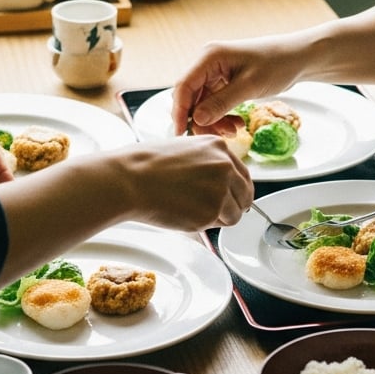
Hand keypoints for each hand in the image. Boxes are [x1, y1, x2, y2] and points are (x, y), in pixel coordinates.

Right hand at [112, 135, 253, 230]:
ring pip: (234, 215)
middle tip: (217, 212)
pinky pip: (216, 225)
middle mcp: (225, 167)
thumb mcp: (184, 149)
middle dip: (233, 206)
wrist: (129, 179)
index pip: (242, 174)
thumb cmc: (146, 165)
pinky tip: (183, 213)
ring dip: (218, 218)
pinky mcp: (211, 212)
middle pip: (245, 196)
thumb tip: (217, 182)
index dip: (237, 190)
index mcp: (219, 147)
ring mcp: (220, 189)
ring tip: (191, 210)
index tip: (234, 198)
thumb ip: (206, 163)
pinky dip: (203, 224)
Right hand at [169, 37, 305, 134]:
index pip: (184, 86)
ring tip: (234, 131)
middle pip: (191, 96)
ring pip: (203, 102)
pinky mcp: (224, 80)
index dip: (180, 111)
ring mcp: (215, 72)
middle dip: (201, 119)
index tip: (182, 134)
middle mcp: (208, 62)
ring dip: (214, 120)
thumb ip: (222, 103)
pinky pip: (214, 102)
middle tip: (219, 136)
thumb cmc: (277, 65)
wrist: (298, 58)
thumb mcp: (249, 86)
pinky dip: (222, 116)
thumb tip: (197, 119)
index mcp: (210, 56)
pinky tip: (236, 124)